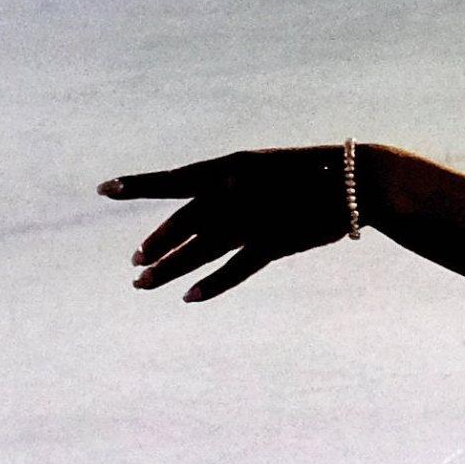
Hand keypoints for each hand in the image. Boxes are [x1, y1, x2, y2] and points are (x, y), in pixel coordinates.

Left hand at [102, 147, 355, 299]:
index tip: (104, 189)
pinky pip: (236, 268)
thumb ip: (232, 183)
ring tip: (143, 283)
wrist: (360, 181)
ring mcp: (254, 219)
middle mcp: (235, 192)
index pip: (174, 179)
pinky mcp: (275, 243)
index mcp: (230, 167)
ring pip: (200, 249)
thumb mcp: (264, 167)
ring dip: (168, 268)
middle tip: (134, 261)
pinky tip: (189, 297)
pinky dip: (213, 284)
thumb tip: (201, 201)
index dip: (138, 184)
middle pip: (182, 224)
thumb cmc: (312, 172)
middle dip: (155, 244)